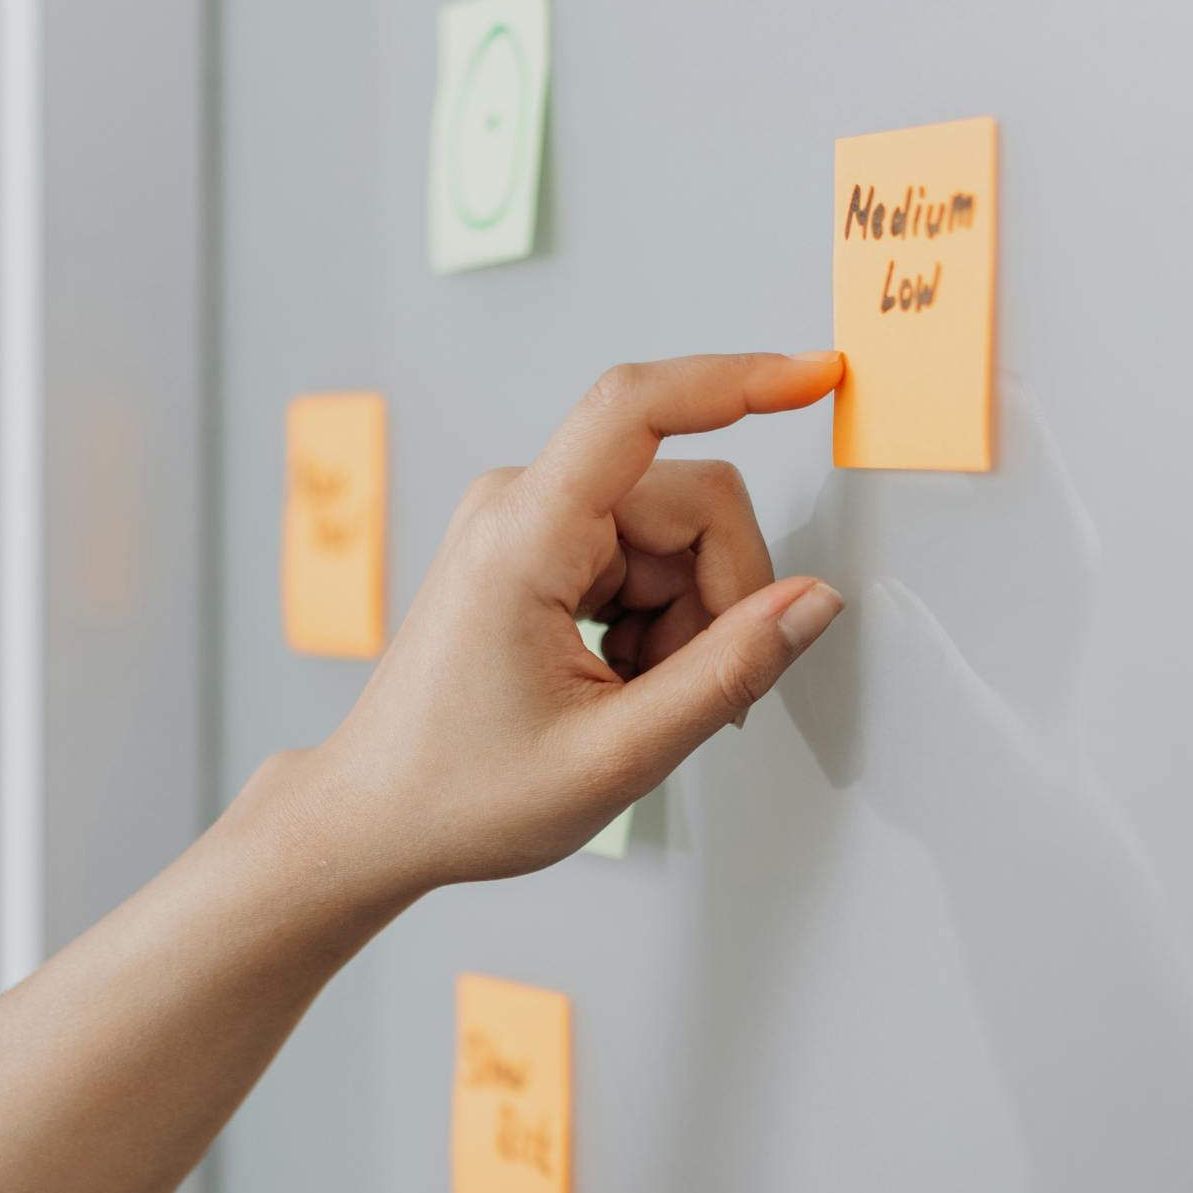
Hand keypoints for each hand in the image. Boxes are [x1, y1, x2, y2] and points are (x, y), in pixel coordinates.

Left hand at [311, 351, 844, 900]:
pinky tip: (621, 682)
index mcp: (522, 536)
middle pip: (691, 501)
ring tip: (636, 700)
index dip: (736, 381)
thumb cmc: (463, 791)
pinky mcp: (543, 550)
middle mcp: (521, 505)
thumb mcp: (615, 756)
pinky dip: (661, 626)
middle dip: (722, 596)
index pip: (636, 409)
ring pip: (680, 539)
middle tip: (695, 694)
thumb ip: (728, 672)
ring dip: (689, 624)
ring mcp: (530, 524)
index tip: (814, 376)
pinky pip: (648, 561)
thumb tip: (813, 602)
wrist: (379, 815)